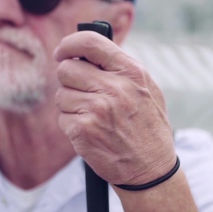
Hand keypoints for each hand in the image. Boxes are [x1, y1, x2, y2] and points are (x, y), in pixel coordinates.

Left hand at [53, 30, 176, 185]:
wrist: (151, 169)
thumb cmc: (147, 126)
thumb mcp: (146, 89)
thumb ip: (119, 67)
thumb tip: (83, 51)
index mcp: (131, 72)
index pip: (90, 42)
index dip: (69, 44)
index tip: (62, 52)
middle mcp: (114, 88)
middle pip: (67, 69)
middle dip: (69, 80)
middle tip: (82, 92)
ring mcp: (97, 109)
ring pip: (61, 95)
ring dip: (71, 105)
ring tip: (93, 117)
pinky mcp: (83, 130)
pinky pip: (62, 118)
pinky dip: (71, 125)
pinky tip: (91, 132)